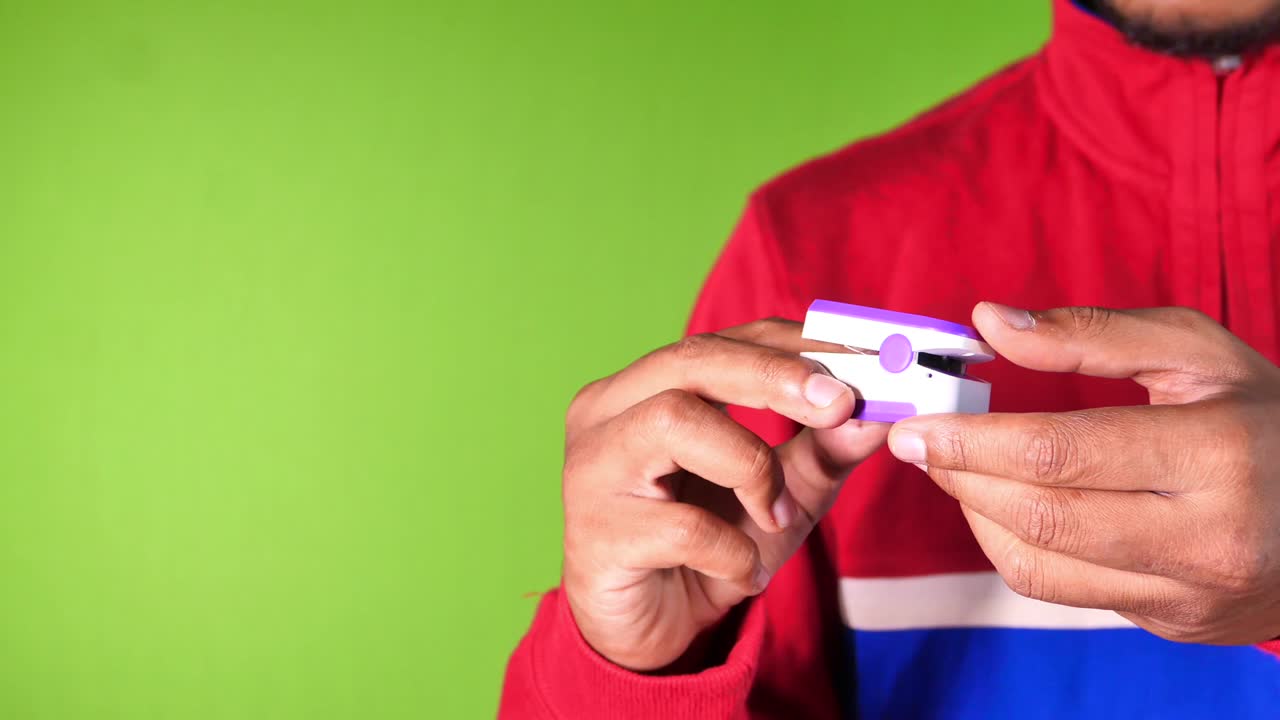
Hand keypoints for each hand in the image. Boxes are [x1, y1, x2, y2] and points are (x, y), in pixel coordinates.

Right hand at [562, 319, 888, 670]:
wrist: (651, 629)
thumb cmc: (706, 546)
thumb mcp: (780, 492)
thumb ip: (823, 449)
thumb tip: (879, 412)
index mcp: (645, 387)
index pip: (720, 340)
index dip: (789, 343)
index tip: (859, 358)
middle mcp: (607, 412)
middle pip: (687, 361)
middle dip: (772, 375)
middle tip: (840, 401)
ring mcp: (591, 468)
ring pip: (671, 421)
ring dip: (749, 467)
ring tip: (775, 516)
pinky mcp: (595, 533)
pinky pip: (679, 525)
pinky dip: (731, 549)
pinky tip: (745, 572)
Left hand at [889, 303, 1279, 643]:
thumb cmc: (1265, 417)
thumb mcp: (1197, 352)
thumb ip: (1090, 334)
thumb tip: (988, 322)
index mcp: (1216, 453)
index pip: (1059, 452)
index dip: (971, 439)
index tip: (916, 421)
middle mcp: (1205, 536)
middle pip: (1041, 516)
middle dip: (959, 475)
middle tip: (915, 441)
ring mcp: (1188, 592)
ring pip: (1039, 565)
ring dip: (975, 512)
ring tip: (953, 466)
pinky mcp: (1171, 621)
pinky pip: (1062, 589)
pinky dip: (1010, 544)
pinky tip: (998, 502)